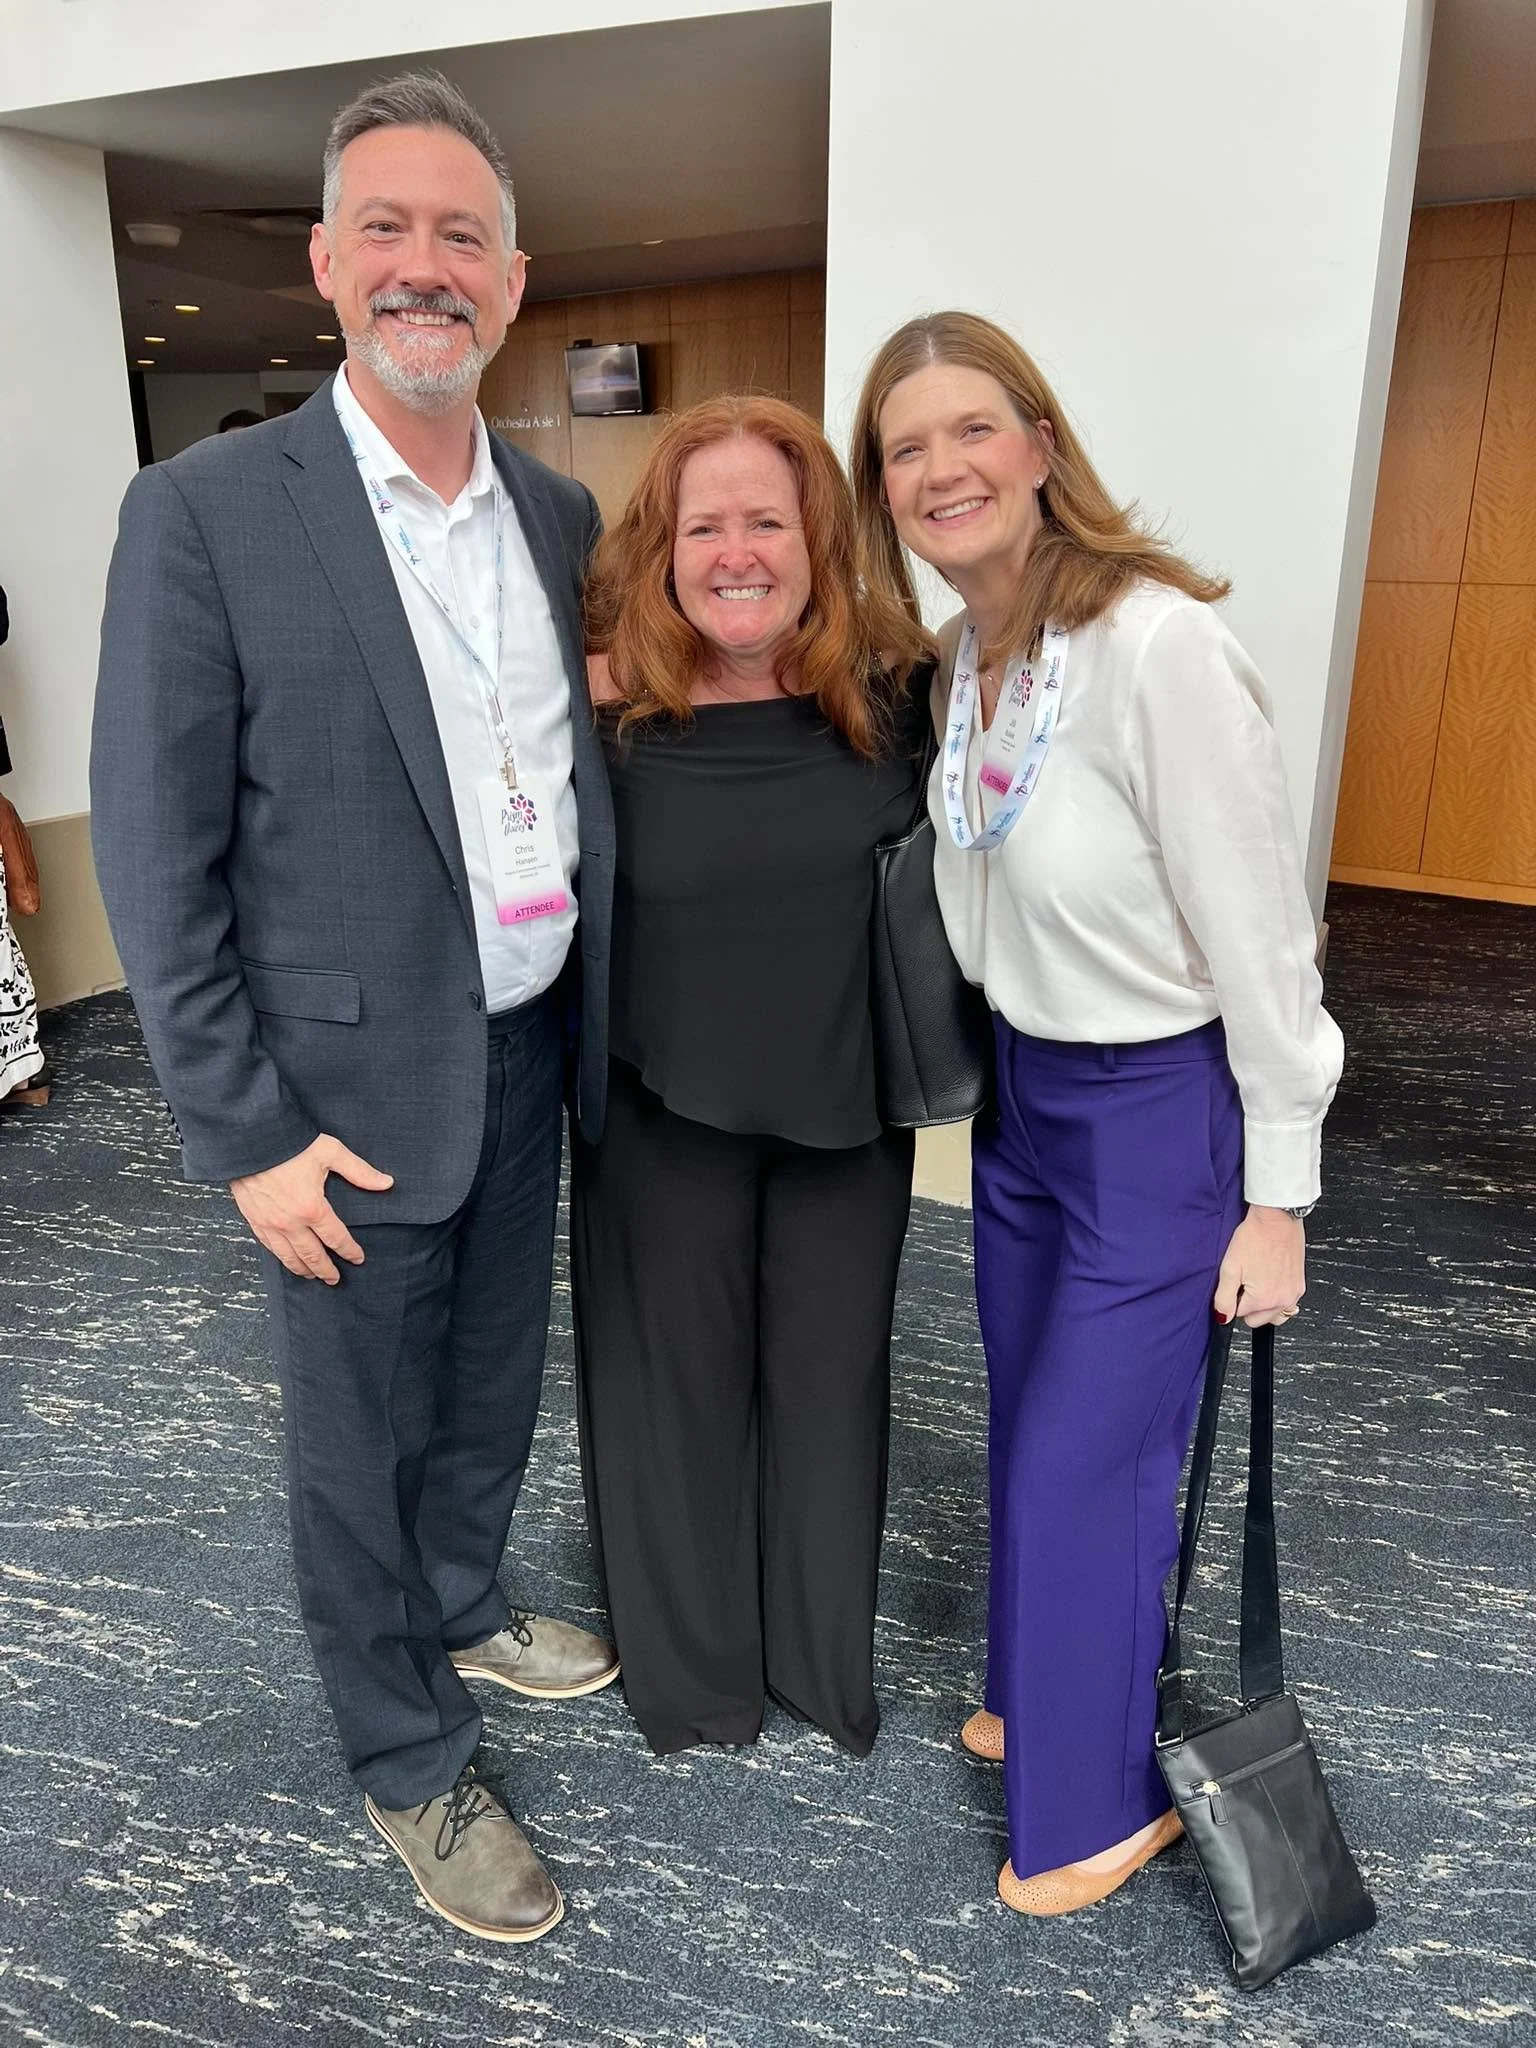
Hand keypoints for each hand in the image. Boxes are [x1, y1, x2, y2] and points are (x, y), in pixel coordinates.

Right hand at [231, 1135, 392, 1283]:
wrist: (251, 1139)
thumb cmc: (291, 1144)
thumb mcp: (330, 1152)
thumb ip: (359, 1171)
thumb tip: (386, 1183)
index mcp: (312, 1208)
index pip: (336, 1238)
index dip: (349, 1251)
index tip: (358, 1259)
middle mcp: (290, 1222)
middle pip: (312, 1255)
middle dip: (326, 1270)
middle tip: (335, 1279)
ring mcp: (270, 1224)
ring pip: (289, 1257)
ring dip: (303, 1270)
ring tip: (313, 1277)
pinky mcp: (254, 1220)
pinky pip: (269, 1247)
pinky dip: (281, 1258)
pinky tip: (287, 1260)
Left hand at [1213, 1206, 1304, 1327]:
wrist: (1277, 1218)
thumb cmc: (1255, 1237)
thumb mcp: (1230, 1268)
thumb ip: (1223, 1298)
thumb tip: (1222, 1317)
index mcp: (1263, 1300)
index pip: (1239, 1315)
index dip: (1233, 1298)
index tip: (1236, 1282)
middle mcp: (1282, 1300)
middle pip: (1257, 1319)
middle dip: (1248, 1305)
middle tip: (1245, 1281)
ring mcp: (1294, 1293)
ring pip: (1274, 1314)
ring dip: (1264, 1305)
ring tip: (1257, 1281)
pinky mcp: (1300, 1284)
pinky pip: (1287, 1303)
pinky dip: (1277, 1296)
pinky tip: (1270, 1277)